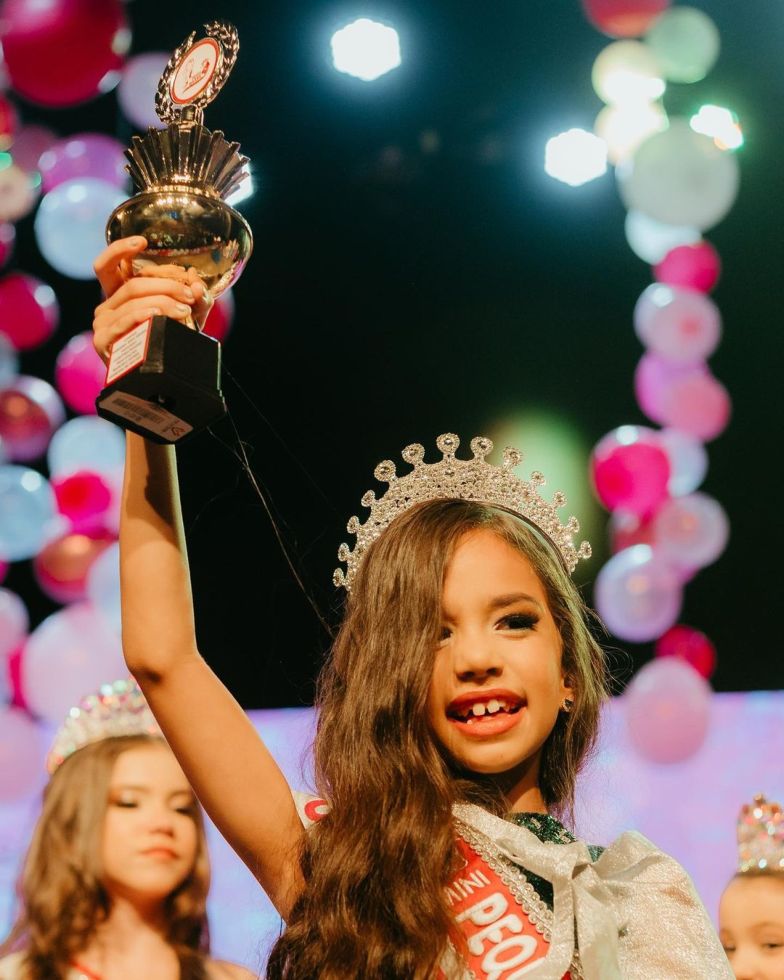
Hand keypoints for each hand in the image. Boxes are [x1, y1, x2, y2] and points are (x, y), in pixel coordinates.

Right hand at [92, 237, 213, 362]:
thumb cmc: (169, 344)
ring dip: (163, 300)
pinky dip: (146, 313)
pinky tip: (161, 315)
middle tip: (190, 294)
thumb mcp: (188, 317)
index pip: (108, 265)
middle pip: (133, 283)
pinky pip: (127, 319)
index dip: (120, 249)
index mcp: (119, 295)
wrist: (160, 382)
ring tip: (185, 308)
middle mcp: (107, 306)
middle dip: (166, 284)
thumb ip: (196, 299)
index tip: (142, 242)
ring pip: (133, 299)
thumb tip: (197, 282)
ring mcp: (102, 323)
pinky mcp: (103, 339)